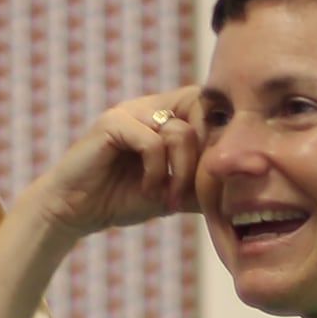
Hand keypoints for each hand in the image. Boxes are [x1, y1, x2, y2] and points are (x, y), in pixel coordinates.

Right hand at [14, 87, 203, 240]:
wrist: (74, 211)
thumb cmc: (121, 200)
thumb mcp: (173, 193)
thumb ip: (201, 183)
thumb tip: (242, 187)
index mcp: (165, 115)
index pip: (209, 106)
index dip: (220, 136)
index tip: (216, 176)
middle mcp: (149, 106)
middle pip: (201, 109)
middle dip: (205, 153)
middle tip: (197, 188)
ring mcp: (130, 110)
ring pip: (180, 131)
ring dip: (180, 172)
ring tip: (168, 198)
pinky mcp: (112, 122)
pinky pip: (152, 141)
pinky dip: (156, 171)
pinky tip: (147, 190)